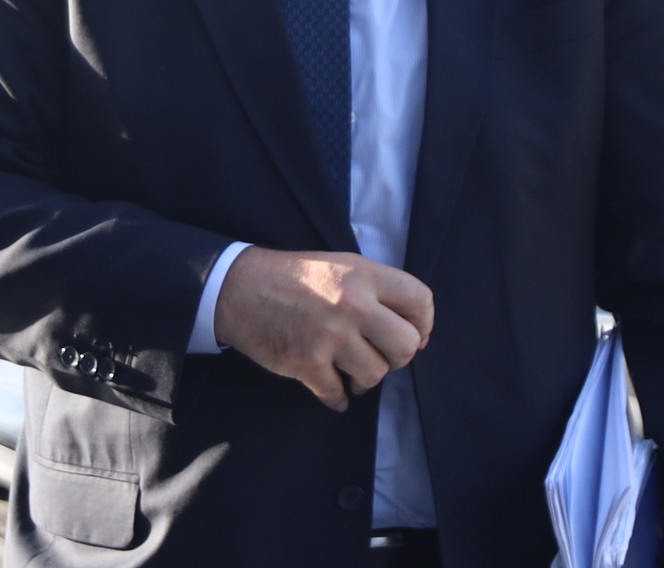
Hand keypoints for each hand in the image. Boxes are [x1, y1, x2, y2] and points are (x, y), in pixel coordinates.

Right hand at [213, 248, 434, 411]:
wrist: (239, 288)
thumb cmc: (295, 277)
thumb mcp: (342, 265)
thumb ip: (377, 290)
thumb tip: (414, 329)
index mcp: (364, 274)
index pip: (420, 301)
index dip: (424, 324)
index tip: (416, 335)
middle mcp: (353, 304)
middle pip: (407, 346)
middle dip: (397, 357)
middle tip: (380, 355)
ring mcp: (330, 336)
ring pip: (376, 375)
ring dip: (365, 379)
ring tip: (350, 370)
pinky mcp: (307, 363)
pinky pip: (338, 394)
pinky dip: (337, 398)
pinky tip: (332, 390)